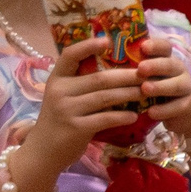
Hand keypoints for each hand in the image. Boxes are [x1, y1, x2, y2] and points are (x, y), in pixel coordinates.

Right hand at [14, 36, 142, 189]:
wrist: (43, 151)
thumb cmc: (60, 120)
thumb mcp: (63, 97)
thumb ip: (80, 83)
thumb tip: (115, 68)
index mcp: (56, 79)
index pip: (69, 55)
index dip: (88, 46)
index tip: (108, 40)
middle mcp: (59, 91)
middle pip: (99, 78)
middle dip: (126, 75)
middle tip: (147, 73)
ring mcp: (67, 110)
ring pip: (105, 97)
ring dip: (129, 94)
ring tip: (147, 92)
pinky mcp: (76, 128)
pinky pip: (105, 119)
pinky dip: (122, 116)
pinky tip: (135, 115)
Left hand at [136, 38, 190, 139]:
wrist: (182, 115)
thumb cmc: (157, 92)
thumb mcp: (148, 78)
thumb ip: (133, 69)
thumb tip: (105, 55)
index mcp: (167, 60)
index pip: (165, 47)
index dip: (156, 45)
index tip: (143, 46)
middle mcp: (179, 71)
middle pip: (171, 64)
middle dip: (156, 65)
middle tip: (141, 69)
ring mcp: (186, 87)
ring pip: (177, 85)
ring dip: (161, 86)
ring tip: (145, 89)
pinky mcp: (189, 105)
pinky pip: (179, 106)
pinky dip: (165, 109)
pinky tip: (152, 112)